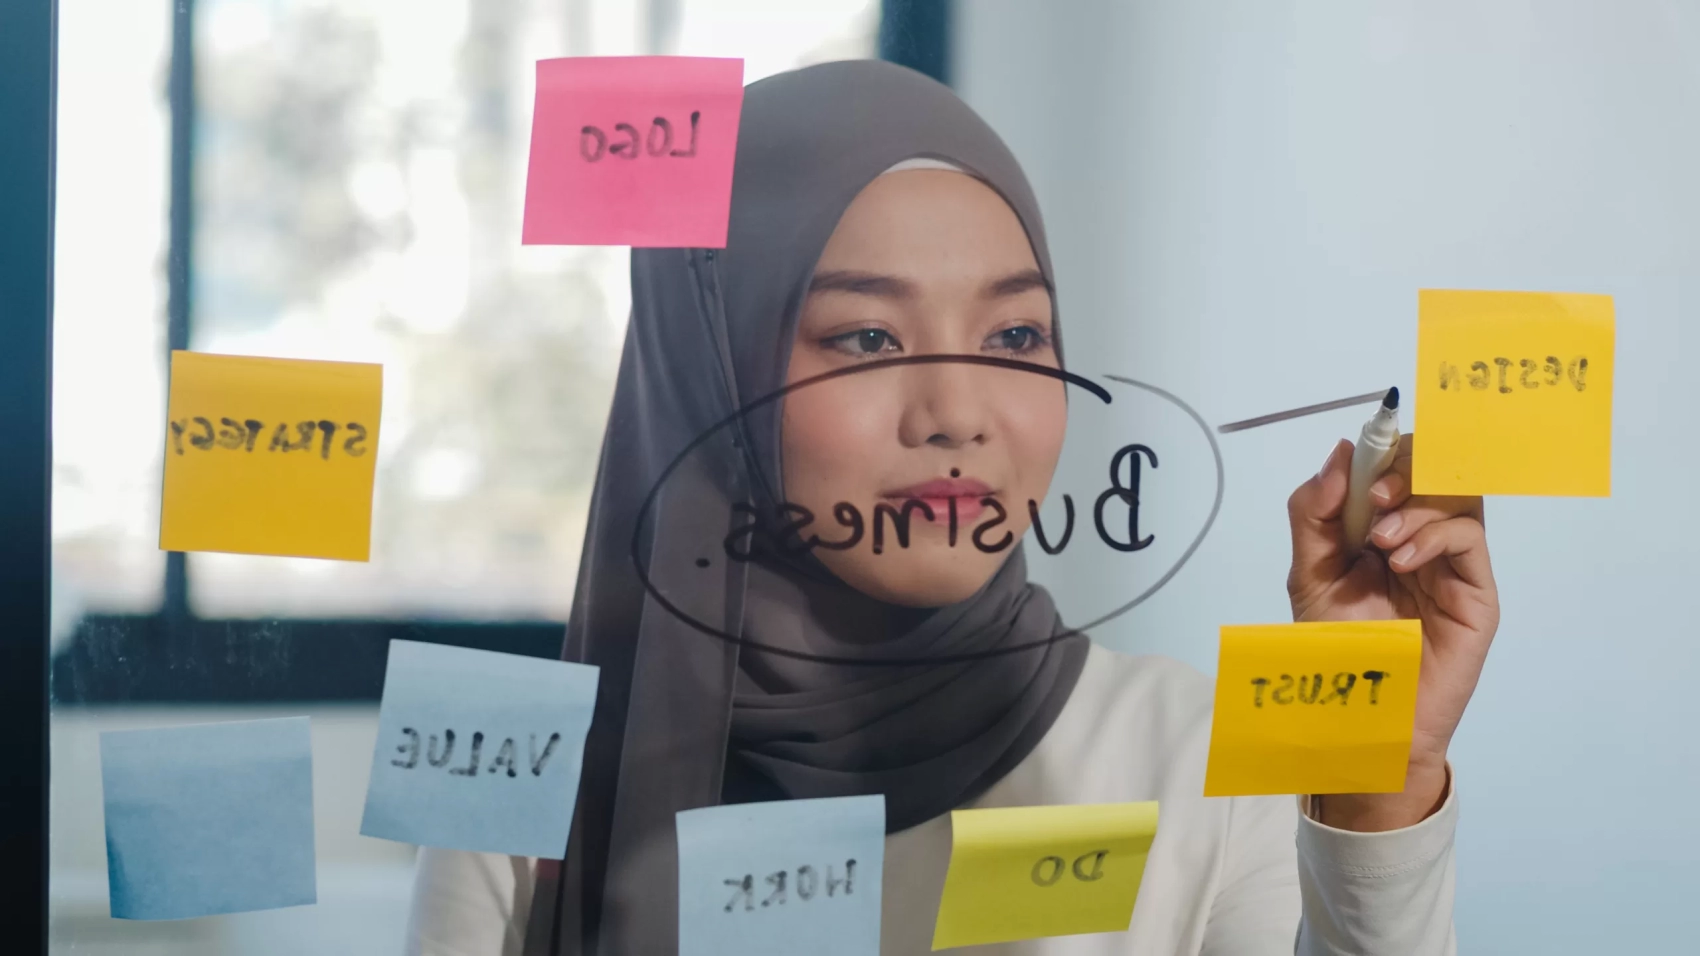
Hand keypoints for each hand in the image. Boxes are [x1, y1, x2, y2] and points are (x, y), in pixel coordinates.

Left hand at [1285, 434, 1499, 830]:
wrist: (1362, 715)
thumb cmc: (1335, 651)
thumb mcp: (1309, 573)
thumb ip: (1314, 513)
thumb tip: (1340, 452)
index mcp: (1378, 528)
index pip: (1395, 466)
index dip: (1382, 452)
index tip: (1358, 459)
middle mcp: (1420, 538)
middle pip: (1434, 469)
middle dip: (1404, 469)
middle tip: (1372, 499)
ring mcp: (1452, 564)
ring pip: (1458, 494)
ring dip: (1417, 502)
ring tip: (1381, 539)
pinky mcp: (1475, 592)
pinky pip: (1469, 536)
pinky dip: (1434, 534)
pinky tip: (1401, 561)